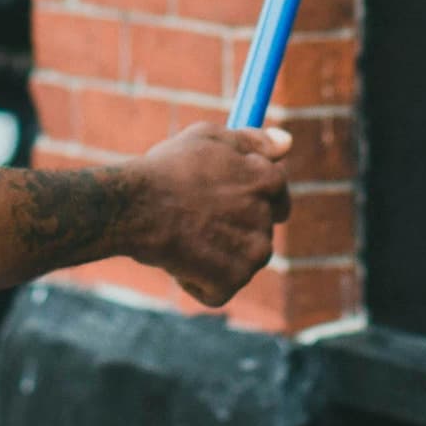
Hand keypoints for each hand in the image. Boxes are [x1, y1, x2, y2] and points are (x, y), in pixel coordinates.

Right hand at [128, 124, 293, 306]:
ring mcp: (252, 252)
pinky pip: (218, 288)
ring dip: (216, 257)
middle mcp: (266, 218)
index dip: (250, 197)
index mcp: (266, 180)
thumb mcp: (209, 138)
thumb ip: (252, 140)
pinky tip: (177, 261)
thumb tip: (287, 142)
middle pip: (259, 231)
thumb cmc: (167, 168)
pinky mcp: (232, 281)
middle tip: (198, 222)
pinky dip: (198, 282)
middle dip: (234, 230)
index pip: (278, 193)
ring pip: (240, 261)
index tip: (226, 202)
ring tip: (183, 238)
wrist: (138, 205)